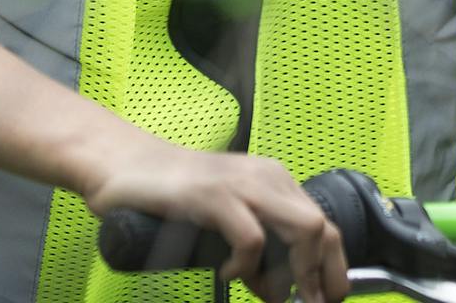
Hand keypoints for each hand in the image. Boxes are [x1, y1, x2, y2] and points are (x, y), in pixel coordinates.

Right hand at [82, 136, 347, 302]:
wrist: (122, 166)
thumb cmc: (172, 197)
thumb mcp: (226, 217)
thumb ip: (255, 247)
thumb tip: (278, 291)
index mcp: (274, 180)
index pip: (327, 227)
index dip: (332, 272)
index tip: (320, 300)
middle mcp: (266, 176)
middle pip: (324, 230)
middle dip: (321, 278)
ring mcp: (241, 183)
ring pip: (305, 229)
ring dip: (295, 274)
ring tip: (266, 294)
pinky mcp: (213, 195)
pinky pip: (253, 238)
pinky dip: (246, 267)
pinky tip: (226, 273)